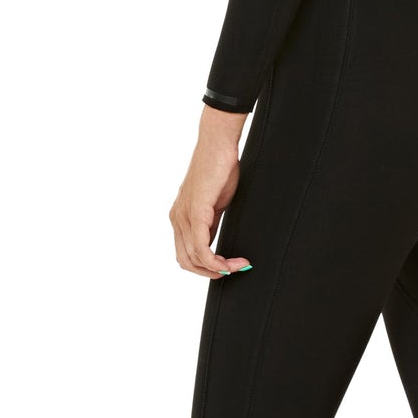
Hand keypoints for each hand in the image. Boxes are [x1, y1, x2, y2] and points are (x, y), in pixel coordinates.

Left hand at [169, 107, 255, 278]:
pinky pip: (201, 248)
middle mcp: (177, 218)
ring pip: (194, 258)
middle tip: (234, 270)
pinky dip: (217, 261)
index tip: (229, 267)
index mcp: (180, 217)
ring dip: (219, 269)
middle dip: (211, 273)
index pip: (186, 254)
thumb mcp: (216, 203)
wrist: (219, 144)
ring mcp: (183, 216)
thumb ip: (212, 223)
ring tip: (240, 265)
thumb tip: (216, 244)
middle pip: (186, 261)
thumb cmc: (220, 168)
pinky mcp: (195, 212)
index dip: (207, 267)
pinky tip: (233, 261)